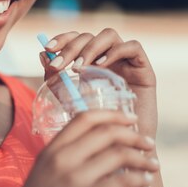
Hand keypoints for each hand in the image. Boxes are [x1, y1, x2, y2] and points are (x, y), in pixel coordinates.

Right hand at [0, 110, 158, 186]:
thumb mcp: (43, 175)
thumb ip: (65, 159)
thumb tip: (101, 148)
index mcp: (50, 151)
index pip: (84, 119)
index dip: (112, 114)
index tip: (130, 117)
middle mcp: (60, 160)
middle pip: (106, 133)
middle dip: (134, 134)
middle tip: (148, 143)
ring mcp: (73, 181)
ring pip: (118, 155)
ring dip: (142, 157)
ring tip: (152, 163)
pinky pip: (122, 182)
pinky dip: (140, 179)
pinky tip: (145, 182)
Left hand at [39, 29, 157, 137]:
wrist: (125, 150)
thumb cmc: (97, 127)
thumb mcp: (71, 100)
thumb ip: (56, 79)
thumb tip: (42, 55)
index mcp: (91, 62)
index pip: (76, 38)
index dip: (62, 39)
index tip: (47, 48)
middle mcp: (108, 58)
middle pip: (89, 36)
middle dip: (71, 47)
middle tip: (59, 65)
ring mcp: (127, 62)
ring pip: (109, 35)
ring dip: (89, 48)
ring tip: (78, 68)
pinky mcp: (145, 70)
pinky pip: (133, 47)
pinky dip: (115, 51)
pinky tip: (100, 65)